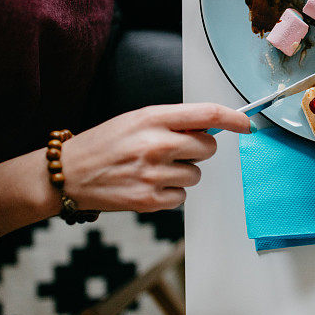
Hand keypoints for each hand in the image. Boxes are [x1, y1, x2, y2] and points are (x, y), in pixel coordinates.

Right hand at [60, 103, 249, 212]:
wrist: (67, 174)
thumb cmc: (105, 144)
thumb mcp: (137, 120)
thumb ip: (173, 122)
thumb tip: (211, 127)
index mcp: (153, 118)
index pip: (208, 114)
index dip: (234, 118)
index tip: (247, 124)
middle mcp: (157, 144)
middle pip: (209, 148)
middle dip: (199, 150)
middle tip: (174, 151)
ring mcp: (154, 174)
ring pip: (196, 175)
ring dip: (183, 173)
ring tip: (153, 169)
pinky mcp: (150, 200)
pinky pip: (182, 196)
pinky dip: (170, 193)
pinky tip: (147, 185)